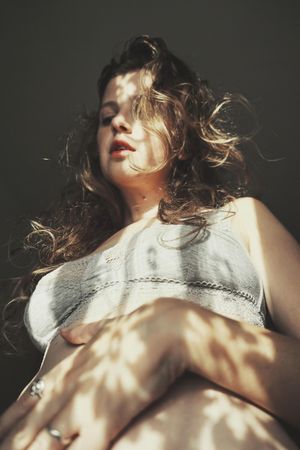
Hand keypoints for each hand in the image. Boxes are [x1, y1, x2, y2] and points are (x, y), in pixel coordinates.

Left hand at [0, 297, 186, 449]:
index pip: (29, 399)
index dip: (12, 419)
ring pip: (47, 443)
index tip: (1, 434)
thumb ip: (84, 332)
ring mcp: (85, 405)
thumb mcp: (105, 327)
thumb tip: (68, 331)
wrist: (166, 329)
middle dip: (16, 445)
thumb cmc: (140, 327)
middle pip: (31, 427)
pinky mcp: (106, 420)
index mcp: (70, 367)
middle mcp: (70, 388)